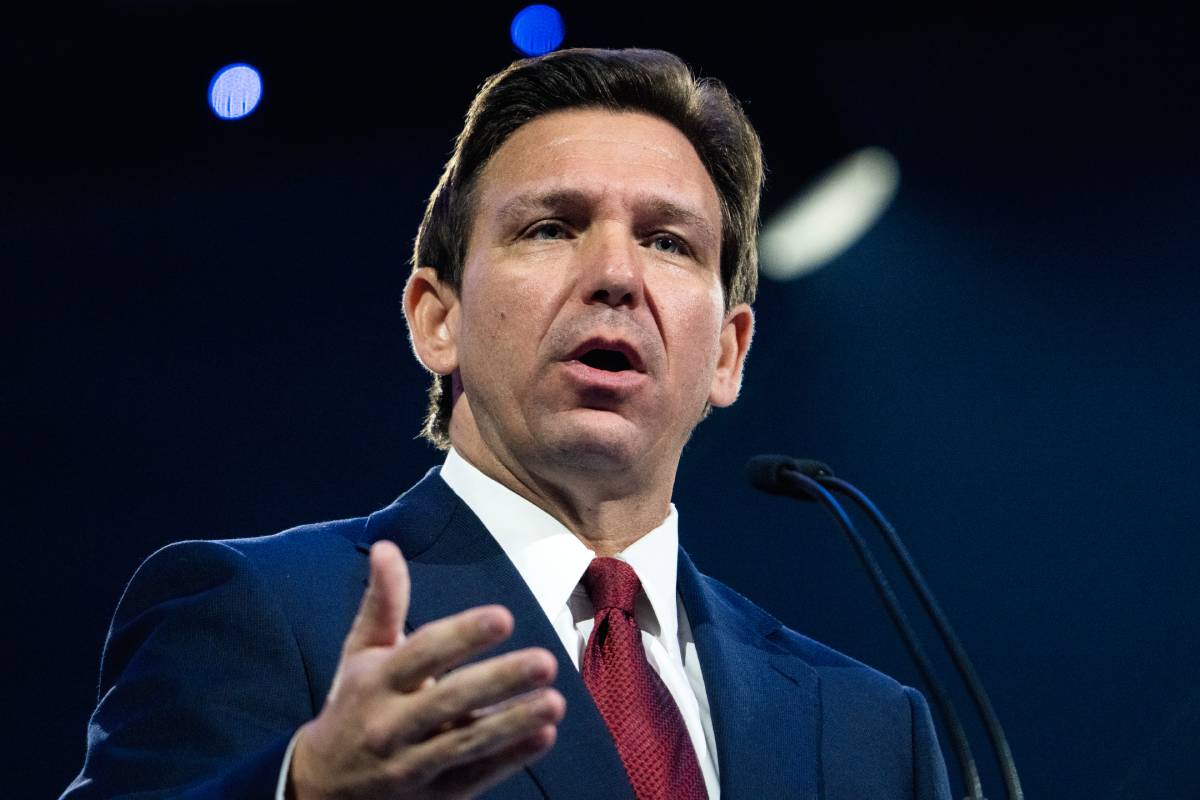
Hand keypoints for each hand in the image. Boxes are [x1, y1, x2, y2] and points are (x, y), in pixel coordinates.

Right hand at [288, 541, 564, 798]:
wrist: (321, 786)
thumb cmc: (354, 703)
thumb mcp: (361, 653)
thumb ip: (383, 602)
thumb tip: (387, 546)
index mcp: (377, 681)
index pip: (422, 653)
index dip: (462, 635)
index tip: (503, 617)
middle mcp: (391, 723)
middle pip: (449, 700)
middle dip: (498, 681)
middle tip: (545, 661)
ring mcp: (411, 764)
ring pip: (465, 743)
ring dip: (512, 723)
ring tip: (555, 702)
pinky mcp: (433, 794)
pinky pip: (474, 777)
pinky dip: (509, 758)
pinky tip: (543, 736)